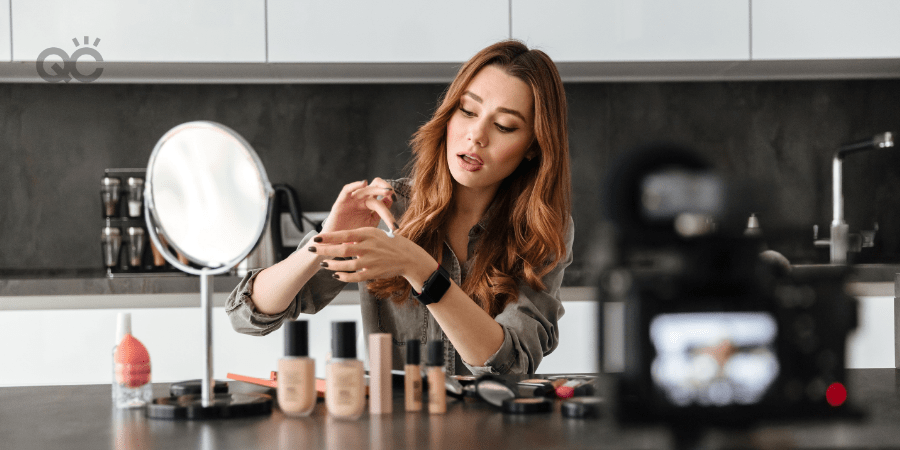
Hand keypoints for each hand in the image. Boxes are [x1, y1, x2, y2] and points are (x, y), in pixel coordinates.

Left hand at [309, 228, 435, 285]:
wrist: (408, 257)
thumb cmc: (389, 243)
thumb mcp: (374, 234)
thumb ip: (357, 237)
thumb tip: (339, 240)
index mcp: (368, 234)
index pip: (344, 234)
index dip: (329, 237)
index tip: (316, 237)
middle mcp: (369, 247)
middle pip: (342, 250)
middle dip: (324, 250)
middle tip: (311, 249)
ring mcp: (371, 261)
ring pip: (347, 265)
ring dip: (332, 265)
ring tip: (322, 264)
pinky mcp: (374, 273)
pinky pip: (355, 277)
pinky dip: (344, 276)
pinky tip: (335, 275)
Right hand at [320, 178, 397, 233]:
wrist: (336, 244)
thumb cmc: (354, 236)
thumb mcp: (371, 225)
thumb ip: (381, 214)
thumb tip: (391, 200)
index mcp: (371, 205)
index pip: (384, 198)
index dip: (392, 199)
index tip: (398, 203)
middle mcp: (363, 200)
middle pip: (376, 187)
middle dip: (386, 188)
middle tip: (393, 194)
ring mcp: (352, 200)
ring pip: (365, 189)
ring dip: (377, 188)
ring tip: (387, 191)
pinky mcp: (341, 202)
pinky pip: (347, 190)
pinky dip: (354, 185)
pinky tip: (363, 183)